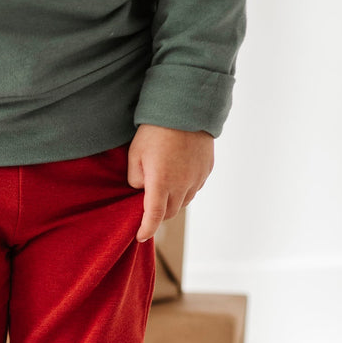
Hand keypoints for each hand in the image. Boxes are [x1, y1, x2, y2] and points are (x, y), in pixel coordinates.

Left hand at [127, 125, 214, 242]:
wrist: (186, 107)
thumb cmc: (154, 130)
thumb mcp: (135, 155)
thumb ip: (136, 179)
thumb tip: (143, 190)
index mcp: (161, 183)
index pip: (154, 217)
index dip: (146, 229)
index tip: (140, 236)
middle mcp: (181, 185)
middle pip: (170, 212)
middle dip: (158, 214)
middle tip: (148, 207)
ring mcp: (196, 178)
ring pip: (183, 202)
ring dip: (173, 202)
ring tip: (164, 189)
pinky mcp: (206, 170)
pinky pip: (194, 189)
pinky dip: (185, 190)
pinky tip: (177, 177)